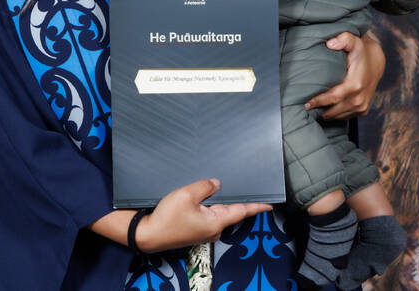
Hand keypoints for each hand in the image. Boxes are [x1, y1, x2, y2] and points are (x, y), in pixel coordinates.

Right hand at [137, 178, 270, 251]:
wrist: (148, 234)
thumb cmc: (167, 218)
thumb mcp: (187, 194)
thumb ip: (205, 186)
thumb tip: (217, 184)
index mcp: (216, 222)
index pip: (242, 211)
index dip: (257, 206)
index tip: (270, 204)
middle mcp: (213, 230)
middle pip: (230, 211)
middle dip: (235, 199)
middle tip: (241, 185)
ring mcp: (204, 232)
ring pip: (217, 213)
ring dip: (218, 202)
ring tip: (217, 188)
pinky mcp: (195, 230)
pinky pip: (207, 216)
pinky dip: (208, 207)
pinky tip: (203, 198)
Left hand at [304, 31, 384, 119]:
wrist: (376, 61)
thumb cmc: (360, 51)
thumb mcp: (353, 41)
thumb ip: (343, 39)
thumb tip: (330, 43)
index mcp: (356, 84)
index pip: (334, 97)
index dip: (319, 101)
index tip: (306, 103)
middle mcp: (360, 98)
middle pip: (335, 110)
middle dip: (319, 111)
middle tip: (304, 109)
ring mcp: (362, 106)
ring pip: (340, 115)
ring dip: (326, 115)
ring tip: (312, 112)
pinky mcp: (363, 110)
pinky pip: (346, 116)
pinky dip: (335, 115)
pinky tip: (324, 111)